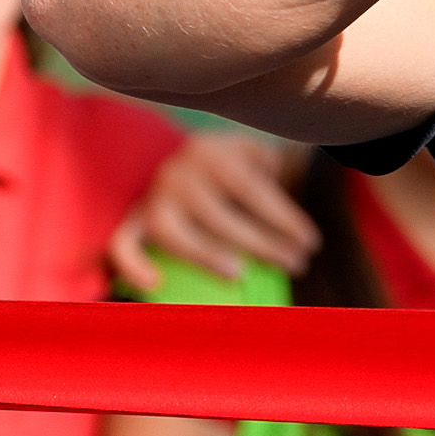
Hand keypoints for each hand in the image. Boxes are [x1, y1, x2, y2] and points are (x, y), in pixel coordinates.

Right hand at [110, 132, 319, 290]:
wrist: (181, 155)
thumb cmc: (231, 164)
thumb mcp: (252, 152)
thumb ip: (271, 169)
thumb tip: (290, 211)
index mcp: (209, 150)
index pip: (251, 188)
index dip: (284, 217)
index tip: (311, 243)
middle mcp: (176, 171)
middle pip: (218, 214)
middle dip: (262, 243)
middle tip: (295, 265)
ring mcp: (152, 196)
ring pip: (171, 231)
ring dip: (204, 255)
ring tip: (240, 275)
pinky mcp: (134, 220)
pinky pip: (122, 242)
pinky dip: (133, 264)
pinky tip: (155, 285)